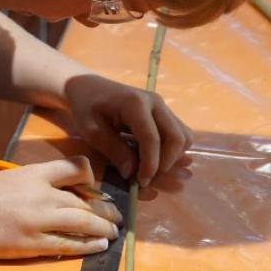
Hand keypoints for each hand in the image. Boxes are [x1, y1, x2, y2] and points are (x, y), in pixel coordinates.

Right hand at [0, 158, 122, 259]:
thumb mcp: (7, 179)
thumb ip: (32, 184)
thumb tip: (55, 193)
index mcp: (34, 173)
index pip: (75, 167)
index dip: (92, 177)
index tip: (97, 188)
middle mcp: (41, 194)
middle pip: (86, 199)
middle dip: (105, 209)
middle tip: (117, 217)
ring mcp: (38, 219)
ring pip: (83, 222)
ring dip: (103, 228)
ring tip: (113, 233)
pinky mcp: (33, 243)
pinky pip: (69, 244)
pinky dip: (88, 245)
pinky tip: (99, 246)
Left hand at [63, 73, 192, 186]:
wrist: (89, 87)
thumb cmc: (86, 107)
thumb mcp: (91, 131)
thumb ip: (113, 150)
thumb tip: (132, 173)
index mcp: (135, 103)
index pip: (152, 139)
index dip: (150, 165)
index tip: (141, 182)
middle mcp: (155, 102)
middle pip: (177, 138)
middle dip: (166, 163)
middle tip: (146, 178)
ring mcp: (163, 106)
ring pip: (184, 137)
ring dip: (172, 157)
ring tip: (150, 168)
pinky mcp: (165, 112)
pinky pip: (180, 134)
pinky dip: (173, 150)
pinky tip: (154, 158)